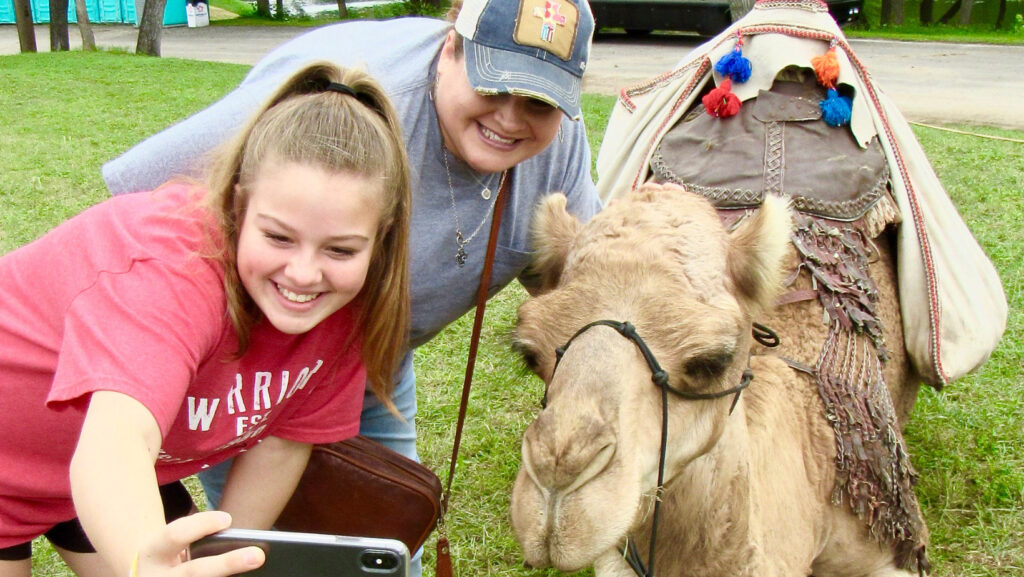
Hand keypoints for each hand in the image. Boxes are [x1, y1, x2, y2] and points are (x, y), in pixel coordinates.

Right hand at [136, 511, 264, 576]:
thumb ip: (198, 540)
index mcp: (152, 554)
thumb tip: (243, 544)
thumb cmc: (169, 556)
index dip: (201, 525)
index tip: (228, 519)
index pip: (175, 535)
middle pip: (195, 572)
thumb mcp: (171, 546)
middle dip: (227, 564)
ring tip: (261, 571)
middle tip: (258, 556)